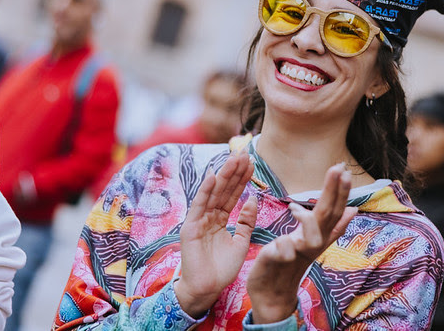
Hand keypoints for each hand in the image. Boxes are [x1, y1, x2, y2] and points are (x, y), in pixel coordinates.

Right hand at [174, 151, 256, 317]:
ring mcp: (198, 220)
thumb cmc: (222, 269)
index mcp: (219, 219)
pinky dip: (205, 190)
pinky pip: (199, 205)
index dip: (241, 180)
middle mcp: (208, 216)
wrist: (207, 289)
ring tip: (234, 158)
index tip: (251, 163)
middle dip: (234, 172)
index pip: (232, 195)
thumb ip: (247, 222)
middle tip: (244, 154)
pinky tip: (213, 176)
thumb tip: (253, 199)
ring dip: (223, 175)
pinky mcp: (190, 227)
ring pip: (213, 193)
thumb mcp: (241, 242)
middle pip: (223, 190)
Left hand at [246, 164, 356, 323]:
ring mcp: (296, 255)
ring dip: (308, 221)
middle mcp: (311, 246)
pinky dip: (282, 245)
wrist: (272, 296)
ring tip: (294, 208)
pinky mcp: (278, 263)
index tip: (344, 170)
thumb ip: (331, 227)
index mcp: (316, 237)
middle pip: (327, 218)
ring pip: (313, 239)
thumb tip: (353, 210)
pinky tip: (276, 242)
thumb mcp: (310, 241)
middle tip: (339, 170)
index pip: (333, 211)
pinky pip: (284, 252)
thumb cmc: (288, 264)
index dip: (340, 192)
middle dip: (334, 193)